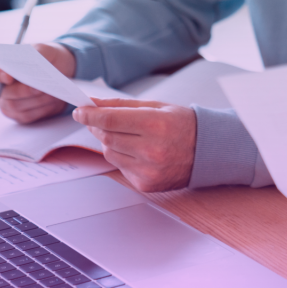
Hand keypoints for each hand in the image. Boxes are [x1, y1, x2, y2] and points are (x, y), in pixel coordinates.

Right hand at [0, 42, 73, 123]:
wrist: (61, 72)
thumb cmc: (47, 57)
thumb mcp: (46, 50)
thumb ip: (38, 52)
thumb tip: (32, 61)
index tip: (8, 76)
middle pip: (1, 91)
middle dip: (22, 90)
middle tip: (39, 87)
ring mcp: (6, 100)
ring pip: (14, 105)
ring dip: (35, 100)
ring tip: (51, 92)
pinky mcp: (18, 114)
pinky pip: (25, 115)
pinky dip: (41, 108)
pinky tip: (53, 101)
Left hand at [73, 98, 196, 192]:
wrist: (207, 151)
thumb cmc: (182, 124)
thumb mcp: (156, 106)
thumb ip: (122, 105)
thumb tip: (92, 104)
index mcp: (155, 125)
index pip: (109, 120)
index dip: (89, 115)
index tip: (79, 110)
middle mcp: (151, 150)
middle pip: (106, 137)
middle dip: (97, 127)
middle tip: (98, 120)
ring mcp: (148, 170)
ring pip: (109, 153)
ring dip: (110, 142)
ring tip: (127, 136)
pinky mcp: (145, 184)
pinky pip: (120, 168)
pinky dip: (122, 158)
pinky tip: (138, 151)